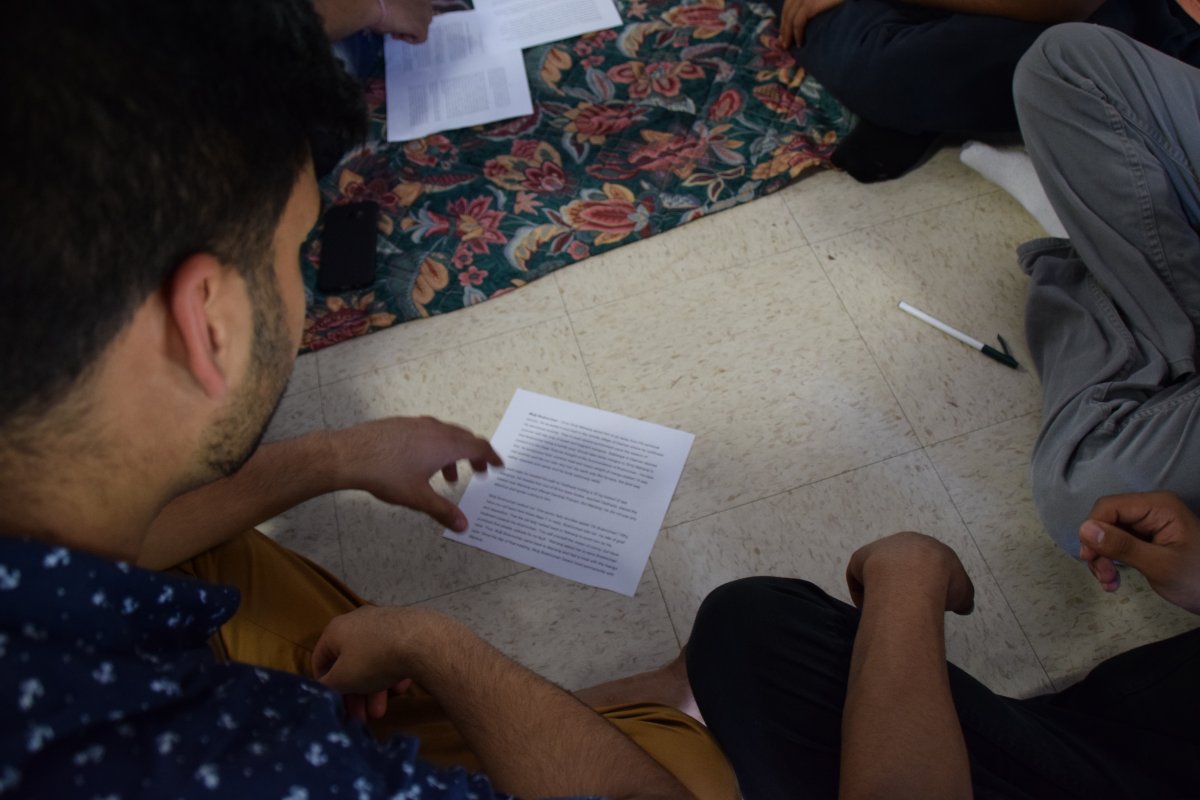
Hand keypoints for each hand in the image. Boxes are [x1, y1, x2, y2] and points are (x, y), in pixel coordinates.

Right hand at [313, 606, 457, 705]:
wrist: (422, 640)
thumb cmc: (373, 659)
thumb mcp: (342, 679)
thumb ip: (328, 686)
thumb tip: (324, 687)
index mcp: (336, 629)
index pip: (320, 659)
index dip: (325, 685)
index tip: (335, 704)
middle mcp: (358, 621)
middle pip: (350, 664)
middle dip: (355, 695)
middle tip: (361, 718)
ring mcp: (384, 623)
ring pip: (372, 662)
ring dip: (374, 690)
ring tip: (381, 712)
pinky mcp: (407, 628)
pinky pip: (392, 654)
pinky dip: (393, 673)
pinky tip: (400, 688)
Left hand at [333, 416, 502, 531]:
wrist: (349, 454)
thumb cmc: (385, 474)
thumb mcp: (418, 497)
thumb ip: (443, 511)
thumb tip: (464, 525)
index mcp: (446, 444)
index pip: (479, 447)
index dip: (491, 457)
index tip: (498, 465)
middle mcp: (435, 429)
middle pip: (464, 438)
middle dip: (474, 456)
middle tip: (478, 472)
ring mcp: (417, 424)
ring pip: (444, 435)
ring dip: (452, 453)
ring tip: (447, 476)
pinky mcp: (401, 425)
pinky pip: (428, 433)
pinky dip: (435, 447)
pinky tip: (421, 464)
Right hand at [373, 0, 433, 43]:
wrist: (373, 5)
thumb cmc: (377, 0)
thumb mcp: (393, 1)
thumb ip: (401, 6)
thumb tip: (400, 15)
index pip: (418, 6)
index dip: (408, 13)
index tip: (396, 16)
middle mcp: (425, 1)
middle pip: (422, 16)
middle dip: (409, 22)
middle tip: (395, 25)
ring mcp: (425, 13)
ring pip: (422, 26)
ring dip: (409, 30)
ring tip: (394, 31)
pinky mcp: (422, 26)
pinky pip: (421, 38)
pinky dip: (410, 40)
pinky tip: (399, 35)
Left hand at [778, 0, 842, 48]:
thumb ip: (817, 1)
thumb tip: (808, 14)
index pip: (791, 1)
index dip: (786, 14)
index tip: (784, 28)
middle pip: (788, 7)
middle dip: (784, 25)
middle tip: (783, 40)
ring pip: (790, 15)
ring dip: (787, 32)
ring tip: (788, 45)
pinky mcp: (811, 4)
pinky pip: (799, 21)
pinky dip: (797, 33)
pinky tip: (800, 42)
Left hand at [846, 532, 974, 614]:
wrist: (917, 573)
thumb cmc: (943, 581)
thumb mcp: (963, 592)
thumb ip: (962, 598)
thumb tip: (963, 606)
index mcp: (928, 546)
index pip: (924, 564)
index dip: (925, 583)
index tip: (925, 600)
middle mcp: (903, 543)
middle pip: (898, 565)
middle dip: (901, 584)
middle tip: (905, 605)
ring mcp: (880, 548)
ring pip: (878, 570)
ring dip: (882, 587)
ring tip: (888, 607)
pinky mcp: (861, 556)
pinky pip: (859, 577)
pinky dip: (864, 593)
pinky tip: (873, 607)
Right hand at [1079, 491, 1199, 613]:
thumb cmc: (1197, 580)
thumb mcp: (1159, 565)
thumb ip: (1122, 546)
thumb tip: (1084, 529)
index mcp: (1158, 506)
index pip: (1109, 507)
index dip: (1093, 530)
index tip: (1090, 558)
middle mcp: (1150, 510)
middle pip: (1106, 520)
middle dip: (1098, 548)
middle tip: (1104, 577)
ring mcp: (1148, 524)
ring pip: (1107, 534)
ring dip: (1102, 559)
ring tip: (1109, 582)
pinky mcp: (1145, 539)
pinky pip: (1117, 544)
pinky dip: (1110, 562)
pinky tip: (1113, 581)